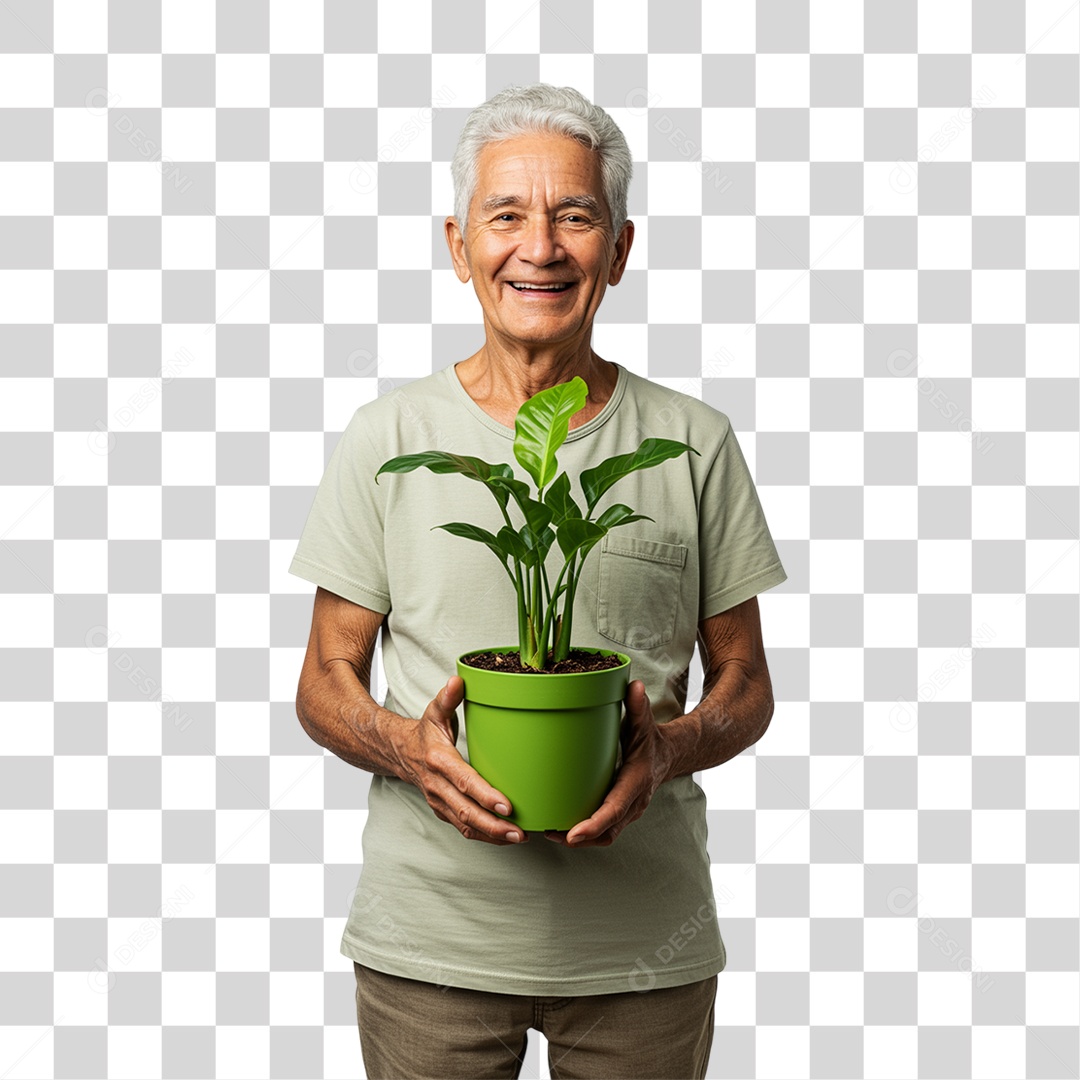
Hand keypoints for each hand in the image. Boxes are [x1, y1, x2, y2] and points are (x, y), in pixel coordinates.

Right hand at [393, 676, 528, 846]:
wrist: (399, 753)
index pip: (464, 781)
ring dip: (491, 835)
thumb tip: (458, 680)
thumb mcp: (434, 711)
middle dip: (494, 825)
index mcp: (439, 760)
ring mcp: (439, 801)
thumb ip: (447, 698)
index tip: (507, 805)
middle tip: (520, 832)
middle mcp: (437, 785)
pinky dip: (484, 836)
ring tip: (518, 837)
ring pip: (465, 825)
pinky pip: (463, 828)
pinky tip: (504, 837)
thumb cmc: (424, 732)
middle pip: (466, 811)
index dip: (485, 796)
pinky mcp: (442, 811)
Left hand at [544, 680, 671, 847]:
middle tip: (551, 833)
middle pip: (608, 830)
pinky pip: (606, 831)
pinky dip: (587, 835)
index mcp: (637, 781)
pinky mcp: (623, 814)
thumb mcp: (644, 723)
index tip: (573, 834)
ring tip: (552, 832)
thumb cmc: (651, 740)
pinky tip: (564, 827)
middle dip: (581, 837)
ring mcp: (630, 811)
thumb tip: (635, 686)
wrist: (669, 756)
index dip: (593, 824)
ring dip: (581, 840)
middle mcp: (635, 801)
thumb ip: (638, 707)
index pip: (614, 809)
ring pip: (607, 835)